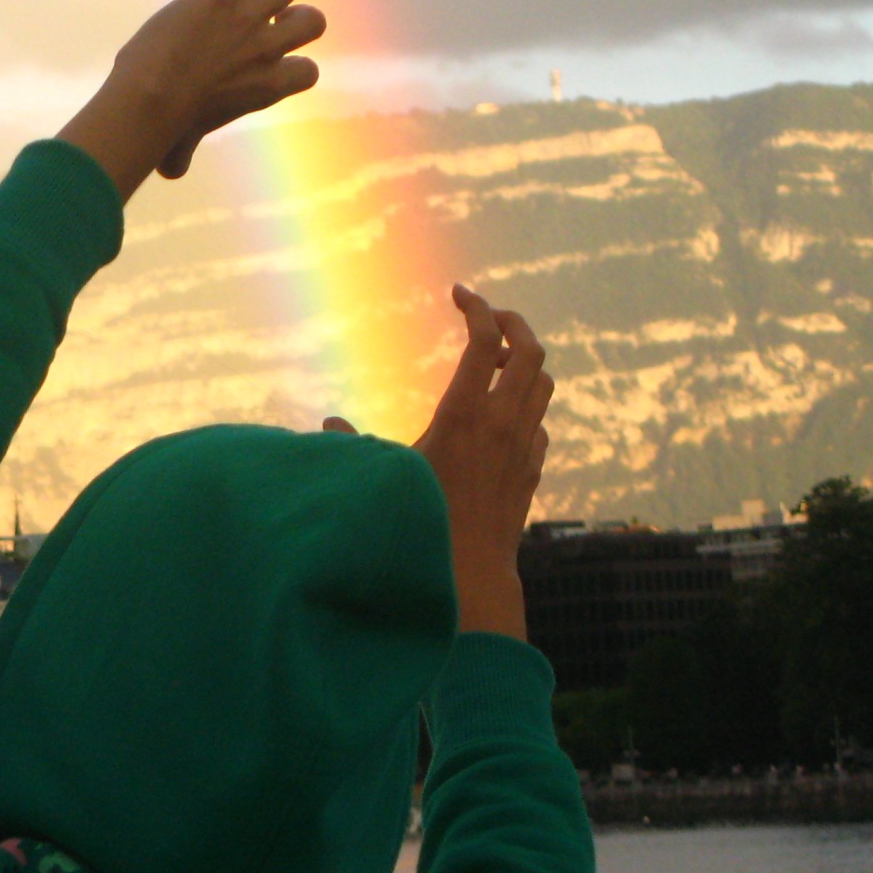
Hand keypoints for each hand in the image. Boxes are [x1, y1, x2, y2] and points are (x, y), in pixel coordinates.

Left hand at [56, 0, 325, 201]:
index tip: (275, 58)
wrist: (150, 99)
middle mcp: (266, 50)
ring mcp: (248, 16)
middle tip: (268, 13)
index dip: (297, 63)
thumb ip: (183, 152)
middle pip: (314, 21)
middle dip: (297, 14)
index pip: (309, 72)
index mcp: (267, 87)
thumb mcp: (181, 142)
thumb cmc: (165, 128)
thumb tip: (170, 172)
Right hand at [327, 286, 549, 637]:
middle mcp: (503, 425)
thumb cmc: (422, 527)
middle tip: (488, 316)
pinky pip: (540, 421)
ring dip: (524, 362)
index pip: (483, 340)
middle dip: (511, 322)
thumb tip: (329, 426)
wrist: (471, 578)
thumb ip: (355, 445)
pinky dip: (526, 404)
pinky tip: (504, 416)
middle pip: (530, 350)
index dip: (475, 307)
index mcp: (465, 416)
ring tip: (497, 360)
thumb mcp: (384, 477)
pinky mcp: (532, 471)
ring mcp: (524, 447)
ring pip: (543, 382)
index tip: (458, 293)